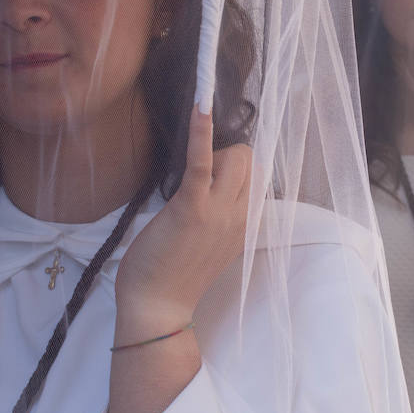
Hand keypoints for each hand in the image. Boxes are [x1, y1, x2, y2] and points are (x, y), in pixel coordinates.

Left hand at [113, 108, 251, 339]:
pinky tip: (200, 103)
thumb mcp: (209, 245)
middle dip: (225, 157)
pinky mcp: (193, 207)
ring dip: (214, 153)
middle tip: (195, 181)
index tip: (216, 174)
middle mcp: (241, 216)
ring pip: (237, 156)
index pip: (257, 179)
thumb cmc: (172, 277)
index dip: (235, 171)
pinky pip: (203, 161)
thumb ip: (220, 217)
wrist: (157, 309)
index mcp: (245, 226)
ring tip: (187, 182)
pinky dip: (202, 130)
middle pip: (250, 161)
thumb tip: (211, 186)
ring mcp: (220, 212)